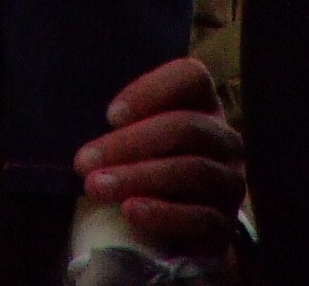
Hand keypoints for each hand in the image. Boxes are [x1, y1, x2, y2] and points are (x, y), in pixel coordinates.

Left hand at [74, 56, 244, 264]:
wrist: (174, 231)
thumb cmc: (146, 168)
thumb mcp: (136, 138)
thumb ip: (121, 122)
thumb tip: (79, 120)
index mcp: (202, 104)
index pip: (191, 76)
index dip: (152, 90)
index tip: (110, 115)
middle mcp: (223, 138)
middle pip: (185, 127)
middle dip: (130, 143)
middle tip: (85, 161)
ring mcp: (229, 181)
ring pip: (192, 170)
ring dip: (138, 177)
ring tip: (97, 186)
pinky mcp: (225, 223)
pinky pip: (200, 217)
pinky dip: (162, 213)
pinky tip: (130, 211)